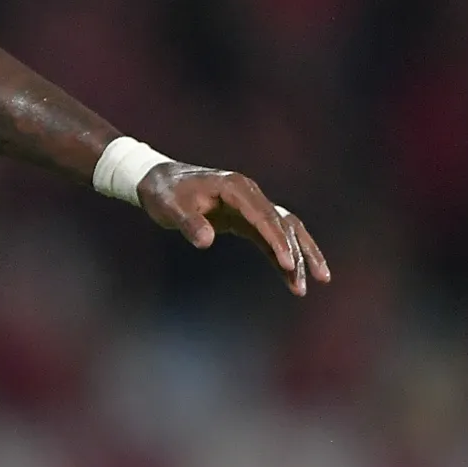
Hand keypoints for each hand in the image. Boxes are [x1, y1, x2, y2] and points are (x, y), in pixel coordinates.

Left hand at [137, 165, 332, 297]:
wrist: (158, 181)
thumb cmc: (164, 193)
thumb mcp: (169, 207)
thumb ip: (188, 222)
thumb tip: (206, 241)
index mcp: (235, 187)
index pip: (264, 216)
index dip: (278, 241)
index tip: (288, 264)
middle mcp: (249, 194)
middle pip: (284, 224)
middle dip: (298, 253)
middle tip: (307, 283)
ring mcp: (250, 206)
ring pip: (284, 231)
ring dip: (299, 256)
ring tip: (309, 285)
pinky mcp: (245, 219)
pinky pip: (270, 239)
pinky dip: (281, 257)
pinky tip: (289, 279)